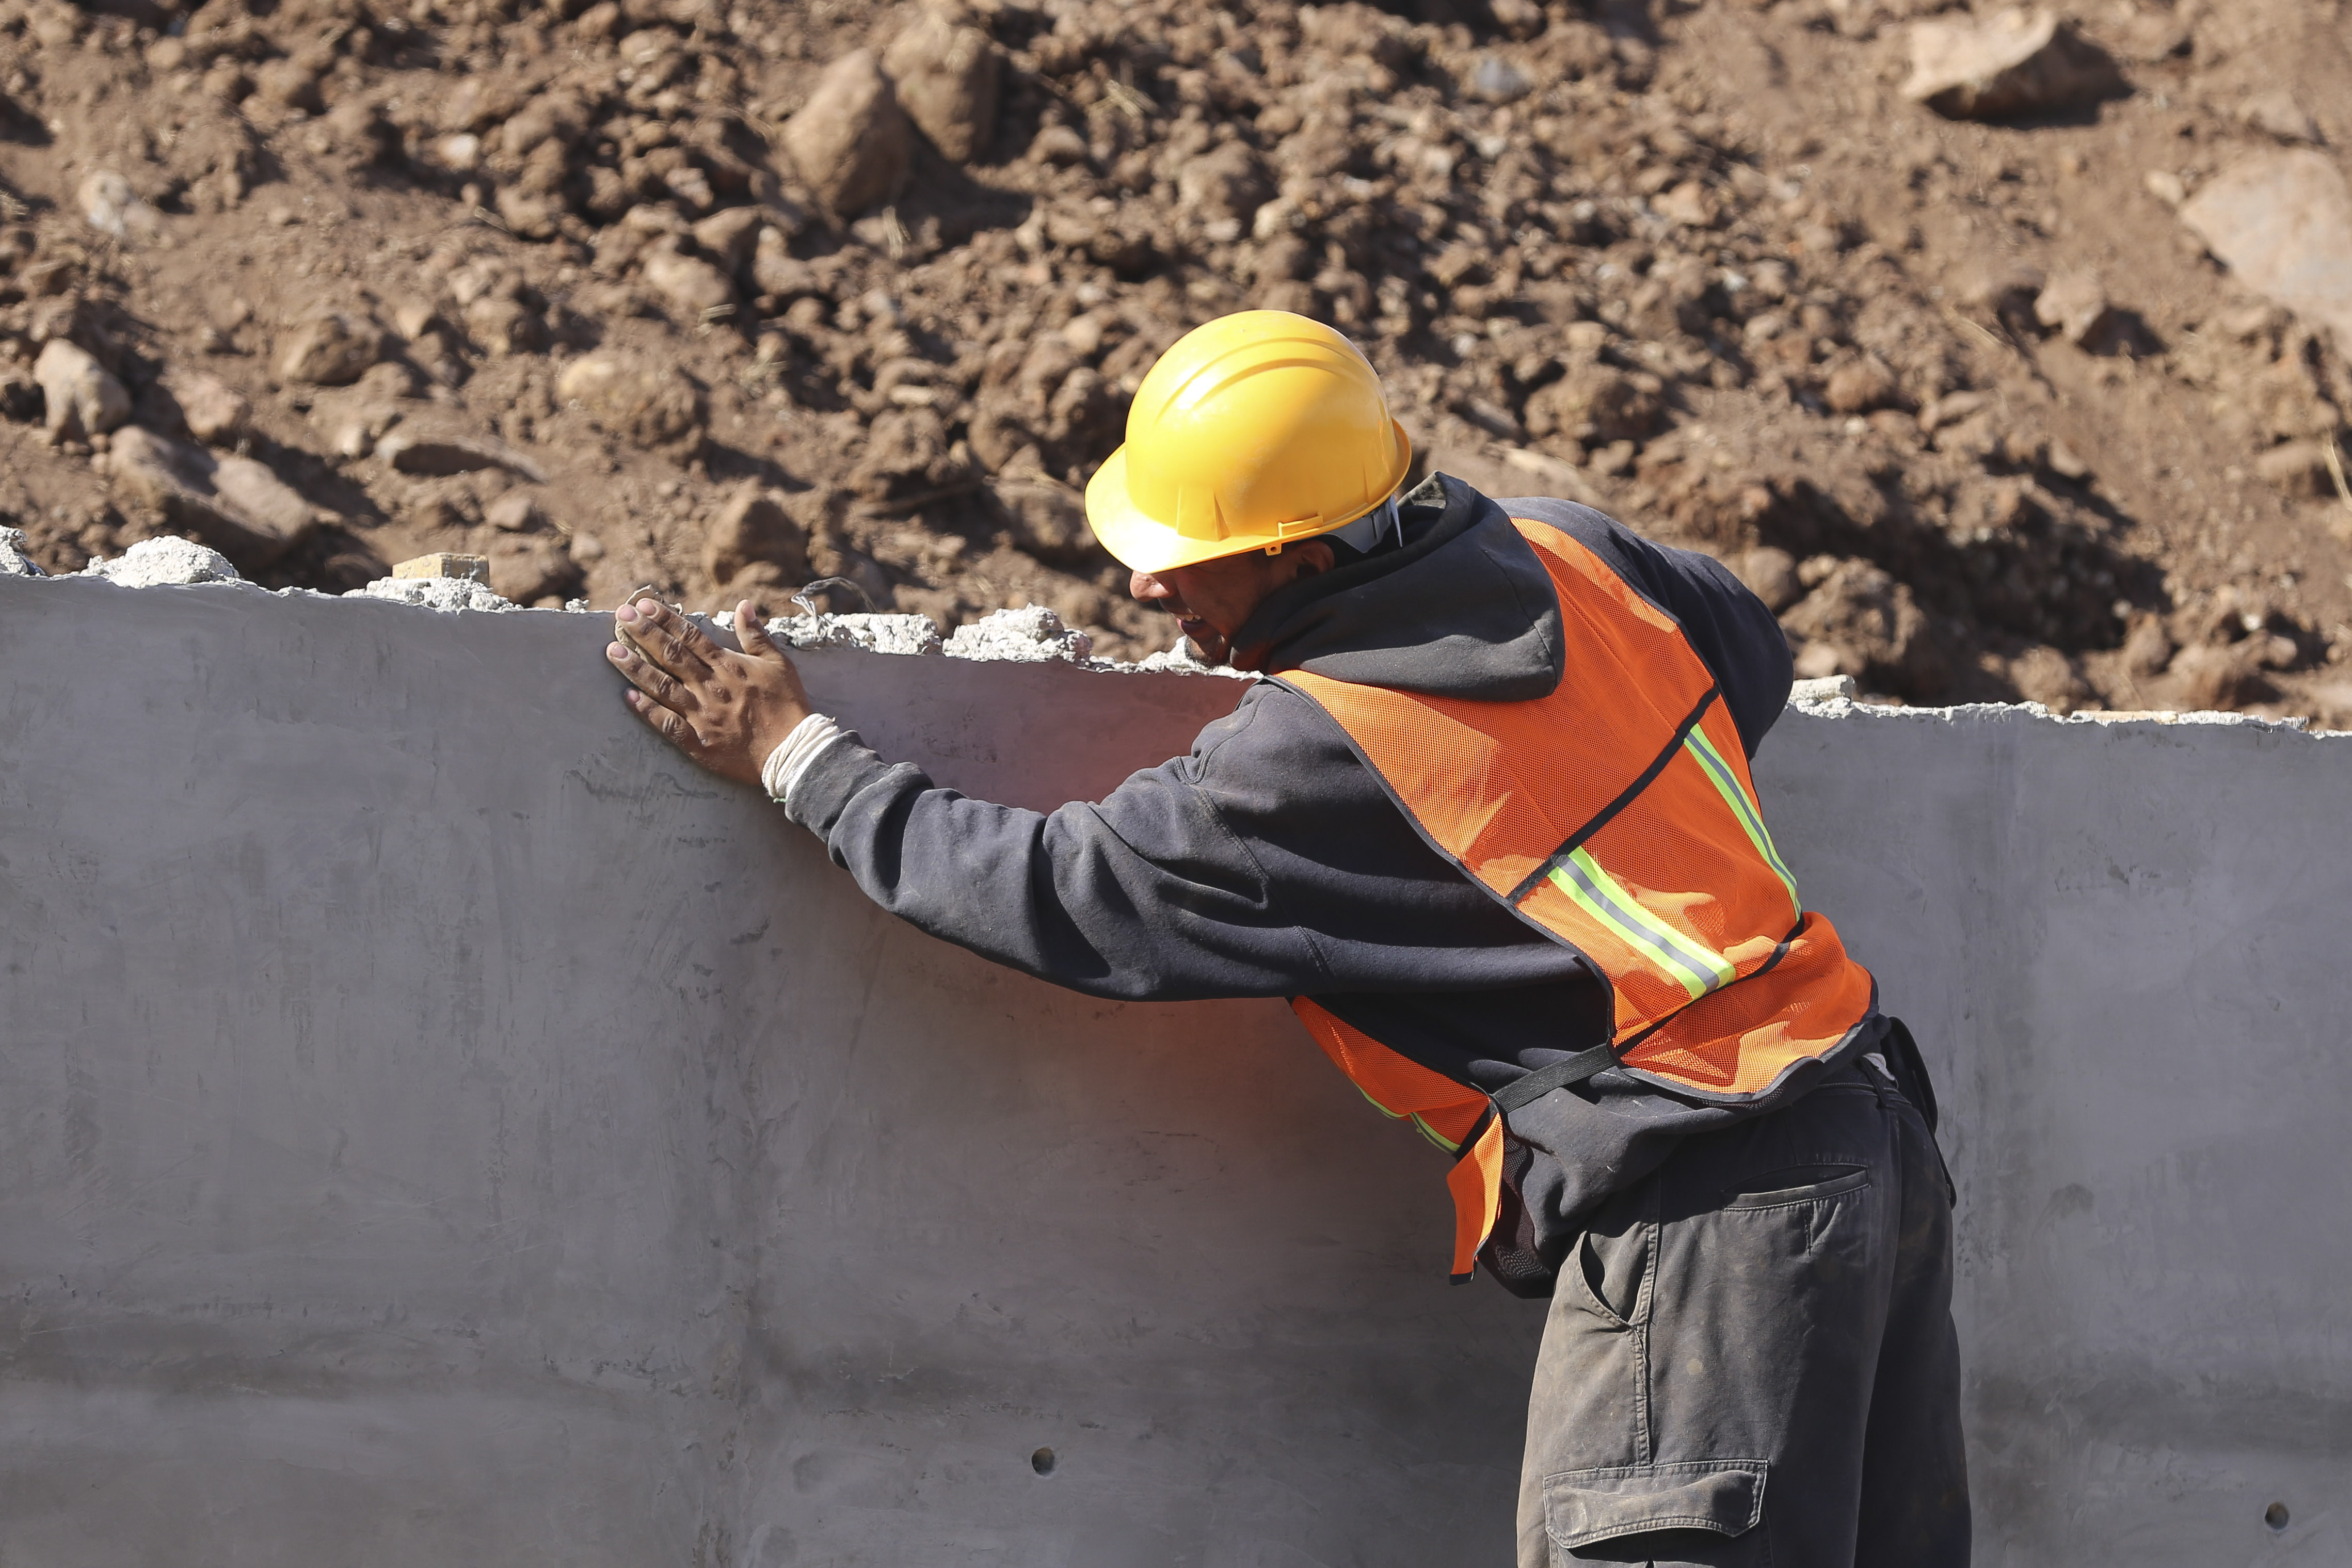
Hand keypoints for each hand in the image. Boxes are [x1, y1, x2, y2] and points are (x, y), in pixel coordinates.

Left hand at [607, 596, 813, 786]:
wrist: (793, 751)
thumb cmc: (788, 706)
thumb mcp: (779, 664)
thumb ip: (756, 635)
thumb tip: (744, 605)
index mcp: (728, 666)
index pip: (690, 637)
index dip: (665, 619)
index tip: (643, 605)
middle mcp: (710, 686)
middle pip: (671, 655)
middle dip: (644, 633)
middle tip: (621, 616)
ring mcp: (701, 714)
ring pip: (662, 686)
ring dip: (635, 667)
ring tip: (612, 651)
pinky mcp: (698, 741)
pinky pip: (666, 723)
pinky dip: (646, 710)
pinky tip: (627, 697)